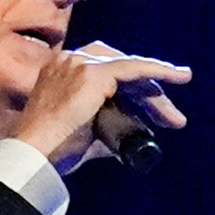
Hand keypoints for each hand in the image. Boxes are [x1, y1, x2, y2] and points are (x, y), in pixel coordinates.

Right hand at [11, 39, 189, 168]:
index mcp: (61, 72)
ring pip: (130, 70)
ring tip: (175, 118)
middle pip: (121, 69)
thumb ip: (102, 133)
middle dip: (148, 95)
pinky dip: (158, 72)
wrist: (36, 153)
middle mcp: (69, 61)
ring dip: (156, 94)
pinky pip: (134, 68)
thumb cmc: (53, 151)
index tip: (151, 111)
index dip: (133, 90)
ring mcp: (79, 64)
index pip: (107, 72)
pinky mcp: (93, 73)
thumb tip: (124, 143)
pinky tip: (178, 76)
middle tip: (170, 120)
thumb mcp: (83, 136)